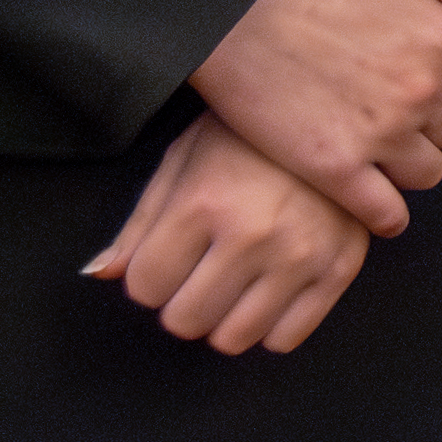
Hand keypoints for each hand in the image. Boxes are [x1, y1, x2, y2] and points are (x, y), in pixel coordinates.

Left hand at [87, 115, 375, 353]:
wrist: (341, 103)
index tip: (171, 253)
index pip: (144, 287)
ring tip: (238, 278)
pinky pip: (285, 339)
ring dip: (225, 316)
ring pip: (233, 338)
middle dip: (184, 299)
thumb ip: (142, 221)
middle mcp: (253, 234)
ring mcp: (301, 254)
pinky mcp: (340, 267)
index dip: (151, 273)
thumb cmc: (250, 132)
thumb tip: (100, 274)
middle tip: (204, 267)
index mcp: (204, 202)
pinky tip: (272, 287)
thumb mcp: (185, 158)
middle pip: (184, 320)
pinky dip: (270, 324)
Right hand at [191, 0, 441, 233]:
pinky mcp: (337, 169)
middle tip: (393, 119)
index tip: (420, 90)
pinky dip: (387, 216)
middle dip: (429, 126)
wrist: (237, 5)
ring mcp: (382, 134)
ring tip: (379, 157)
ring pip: (427, 173)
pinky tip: (375, 208)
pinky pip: (386, 213)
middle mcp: (423, 90)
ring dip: (408, 167)